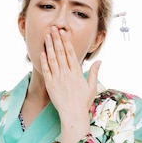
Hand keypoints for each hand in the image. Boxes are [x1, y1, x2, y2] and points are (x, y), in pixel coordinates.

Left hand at [41, 26, 100, 142]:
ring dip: (49, 46)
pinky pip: (46, 70)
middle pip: (61, 52)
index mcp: (77, 72)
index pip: (71, 53)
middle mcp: (67, 73)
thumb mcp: (91, 87)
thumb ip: (93, 72)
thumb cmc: (83, 102)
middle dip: (57, 39)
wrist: (73, 114)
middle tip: (53, 28)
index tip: (63, 32)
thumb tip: (99, 61)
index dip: (66, 42)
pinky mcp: (50, 85)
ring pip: (53, 59)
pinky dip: (44, 61)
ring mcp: (58, 78)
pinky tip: (42, 52)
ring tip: (47, 36)